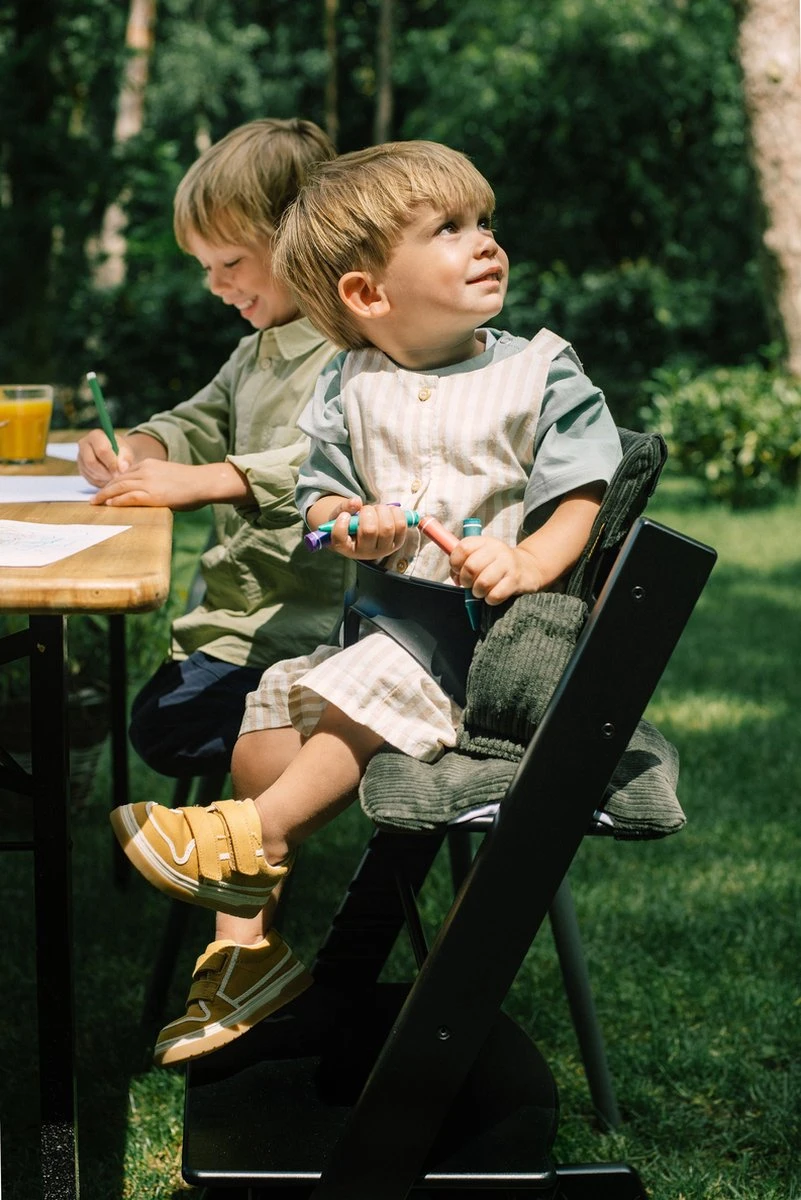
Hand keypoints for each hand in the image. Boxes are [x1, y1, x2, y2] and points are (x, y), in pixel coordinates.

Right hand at [77, 430, 135, 485]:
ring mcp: (80, 457)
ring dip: (104, 478)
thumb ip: (126, 458)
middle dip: (105, 473)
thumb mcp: (127, 452)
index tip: (120, 471)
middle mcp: (84, 444)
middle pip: (91, 462)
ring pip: (90, 472)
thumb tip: (122, 469)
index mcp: (96, 435)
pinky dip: (101, 482)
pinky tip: (109, 479)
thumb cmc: (121, 451)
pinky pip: (89, 479)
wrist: (115, 454)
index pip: (102, 450)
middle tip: (116, 477)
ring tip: (114, 477)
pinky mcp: (81, 469)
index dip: (112, 463)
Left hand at [91, 459, 209, 508]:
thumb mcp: (169, 476)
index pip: (124, 473)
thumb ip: (156, 481)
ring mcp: (148, 482)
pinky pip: (129, 497)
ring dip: (106, 495)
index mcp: (149, 464)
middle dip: (104, 489)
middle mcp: (145, 470)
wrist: (203, 482)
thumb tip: (150, 493)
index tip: (105, 490)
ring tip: (96, 503)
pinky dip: (117, 501)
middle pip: (118, 479)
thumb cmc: (191, 483)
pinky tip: (110, 505)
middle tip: (94, 498)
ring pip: (119, 487)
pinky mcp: (152, 494)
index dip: (112, 482)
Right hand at [328, 501, 410, 560]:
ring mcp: (383, 550)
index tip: (344, 515)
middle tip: (365, 509)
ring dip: (382, 511)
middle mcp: (365, 553)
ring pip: (387, 528)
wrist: (366, 532)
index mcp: (346, 547)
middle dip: (368, 512)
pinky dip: (396, 512)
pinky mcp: (397, 544)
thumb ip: (345, 507)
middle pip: (369, 530)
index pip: (340, 540)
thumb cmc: (350, 523)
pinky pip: (402, 526)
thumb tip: (356, 501)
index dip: (342, 525)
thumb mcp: (341, 514)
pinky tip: (388, 511)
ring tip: (377, 509)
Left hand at [450, 535, 546, 604]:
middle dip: (466, 581)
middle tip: (469, 584)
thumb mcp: (480, 556)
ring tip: (481, 591)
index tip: (458, 571)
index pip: (462, 548)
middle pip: (471, 567)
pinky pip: (495, 594)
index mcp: (484, 541)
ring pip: (483, 583)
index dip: (455, 563)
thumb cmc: (496, 564)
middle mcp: (496, 549)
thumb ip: (462, 564)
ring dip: (477, 592)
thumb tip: (455, 577)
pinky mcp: (515, 580)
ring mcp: (507, 564)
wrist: (527, 568)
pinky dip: (490, 599)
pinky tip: (492, 596)